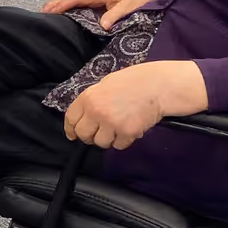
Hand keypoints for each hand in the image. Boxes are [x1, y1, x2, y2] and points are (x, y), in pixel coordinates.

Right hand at [42, 0, 174, 30]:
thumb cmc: (137, 1)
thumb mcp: (128, 8)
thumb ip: (115, 16)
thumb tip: (102, 26)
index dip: (63, 4)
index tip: (52, 11)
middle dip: (54, 4)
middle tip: (40, 13)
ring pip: (70, 0)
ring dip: (57, 5)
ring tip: (44, 14)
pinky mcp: (93, 4)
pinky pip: (75, 4)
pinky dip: (64, 8)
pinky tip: (59, 15)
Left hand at [64, 60, 206, 149]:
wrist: (157, 86)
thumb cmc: (133, 82)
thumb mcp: (105, 85)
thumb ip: (92, 100)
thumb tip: (83, 116)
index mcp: (88, 97)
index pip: (71, 118)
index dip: (70, 129)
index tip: (72, 135)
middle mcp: (97, 111)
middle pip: (84, 135)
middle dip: (90, 137)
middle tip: (99, 134)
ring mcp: (112, 123)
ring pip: (101, 143)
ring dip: (108, 139)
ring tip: (117, 129)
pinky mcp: (127, 132)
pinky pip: (119, 145)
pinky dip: (124, 141)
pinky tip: (129, 129)